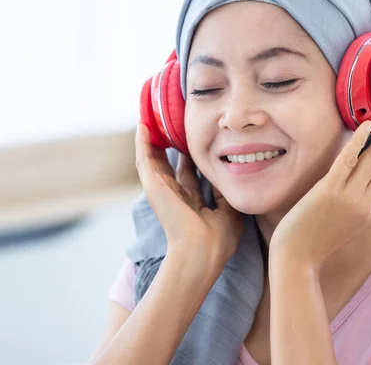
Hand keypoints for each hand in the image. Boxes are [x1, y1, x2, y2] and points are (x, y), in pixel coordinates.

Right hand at [135, 123, 243, 265]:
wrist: (202, 252)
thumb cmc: (218, 240)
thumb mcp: (228, 211)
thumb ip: (223, 192)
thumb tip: (223, 174)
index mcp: (191, 202)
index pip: (188, 174)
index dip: (189, 157)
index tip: (194, 140)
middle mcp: (174, 195)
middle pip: (169, 164)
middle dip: (169, 145)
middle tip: (171, 124)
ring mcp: (162, 190)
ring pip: (153, 159)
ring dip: (152, 140)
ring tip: (152, 117)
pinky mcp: (153, 186)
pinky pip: (145, 159)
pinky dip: (142, 142)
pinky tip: (143, 125)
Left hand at [269, 107, 370, 272]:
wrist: (296, 261)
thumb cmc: (313, 242)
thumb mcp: (344, 224)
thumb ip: (355, 205)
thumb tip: (358, 182)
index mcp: (370, 210)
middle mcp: (366, 203)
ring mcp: (349, 197)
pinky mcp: (330, 192)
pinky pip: (348, 161)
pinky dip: (359, 141)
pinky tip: (369, 124)